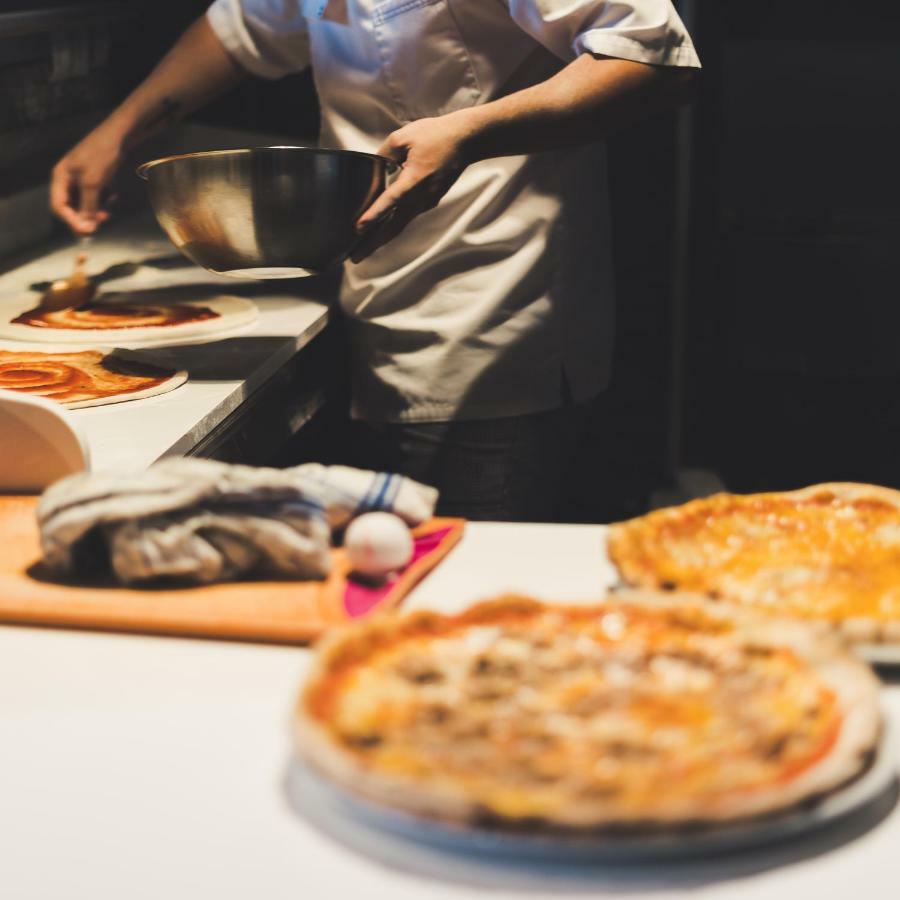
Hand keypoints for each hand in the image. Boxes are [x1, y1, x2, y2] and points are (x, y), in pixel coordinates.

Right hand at [50, 124, 123, 234]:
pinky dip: (104, 199)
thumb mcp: (93, 183)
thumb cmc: (102, 156)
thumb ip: (87, 206)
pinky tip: (113, 195)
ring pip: (86, 203)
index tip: (86, 232)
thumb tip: (85, 229)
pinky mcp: (96, 177)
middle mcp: (68, 178)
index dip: (71, 221)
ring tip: (107, 213)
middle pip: (72, 207)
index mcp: (60, 177)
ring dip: (96, 210)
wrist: (119, 135)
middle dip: (85, 217)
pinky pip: (96, 195)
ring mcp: (82, 177)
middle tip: (100, 224)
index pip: (59, 206)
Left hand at [351, 113, 474, 262]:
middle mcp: (421, 196)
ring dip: (381, 239)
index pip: (391, 200)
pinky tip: (379, 232)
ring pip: (400, 225)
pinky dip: (392, 226)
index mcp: (414, 179)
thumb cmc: (435, 135)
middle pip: (394, 226)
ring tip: (363, 250)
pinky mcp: (429, 202)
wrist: (466, 141)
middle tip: (355, 258)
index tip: (359, 228)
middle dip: (373, 243)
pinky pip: (407, 217)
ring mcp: (426, 202)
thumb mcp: (403, 137)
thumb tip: (372, 169)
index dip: (374, 215)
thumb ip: (384, 154)